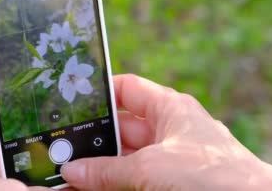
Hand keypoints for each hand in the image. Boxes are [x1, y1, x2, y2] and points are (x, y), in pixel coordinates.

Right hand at [61, 74, 271, 189]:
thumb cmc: (211, 175)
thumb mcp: (150, 167)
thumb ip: (107, 170)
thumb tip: (71, 171)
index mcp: (169, 108)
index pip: (127, 89)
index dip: (98, 94)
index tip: (69, 103)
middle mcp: (168, 131)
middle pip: (120, 129)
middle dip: (91, 140)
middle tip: (60, 148)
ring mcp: (170, 159)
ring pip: (125, 159)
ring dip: (98, 167)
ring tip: (67, 173)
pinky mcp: (169, 183)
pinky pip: (133, 179)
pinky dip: (112, 182)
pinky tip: (89, 188)